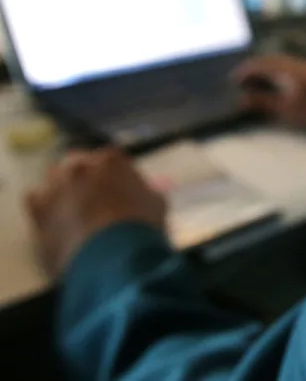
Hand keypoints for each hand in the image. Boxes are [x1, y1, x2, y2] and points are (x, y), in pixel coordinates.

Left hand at [25, 148, 166, 277]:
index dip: (116, 175)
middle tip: (95, 198)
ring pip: (55, 179)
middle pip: (79, 164)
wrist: (113, 257)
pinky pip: (37, 200)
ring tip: (75, 211)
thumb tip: (150, 190)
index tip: (121, 189)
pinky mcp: (39, 207)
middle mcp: (80, 166)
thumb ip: (148, 192)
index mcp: (111, 161)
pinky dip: (45, 206)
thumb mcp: (157, 205)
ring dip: (64, 189)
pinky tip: (57, 220)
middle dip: (86, 177)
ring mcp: (57, 184)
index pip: (112, 159)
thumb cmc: (141, 228)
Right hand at [232, 55, 305, 129]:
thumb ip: (263, 102)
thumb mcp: (286, 109)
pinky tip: (276, 83)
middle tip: (241, 81)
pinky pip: (285, 65)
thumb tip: (242, 99)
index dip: (243, 72)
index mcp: (283, 69)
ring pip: (276, 62)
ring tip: (255, 83)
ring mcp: (302, 65)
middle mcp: (291, 62)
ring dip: (263, 69)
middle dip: (251, 69)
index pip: (257, 65)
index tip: (232, 80)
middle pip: (265, 60)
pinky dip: (274, 71)